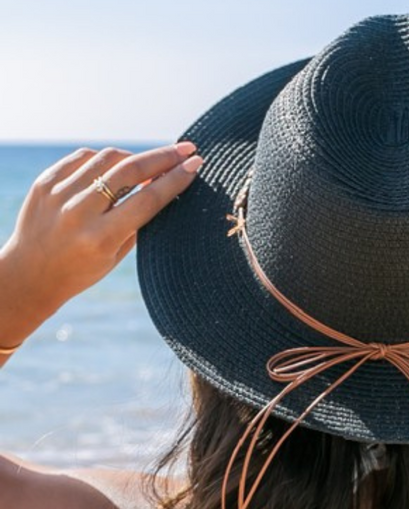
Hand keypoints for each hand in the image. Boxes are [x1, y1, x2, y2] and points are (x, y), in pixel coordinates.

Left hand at [0, 143, 202, 350]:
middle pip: (130, 171)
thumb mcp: (115, 256)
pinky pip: (83, 158)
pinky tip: (116, 167)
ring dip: (135, 157)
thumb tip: (162, 185)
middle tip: (185, 149)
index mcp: (101, 238)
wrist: (29, 275)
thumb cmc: (80, 270)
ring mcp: (59, 194)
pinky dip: (105, 160)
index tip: (195, 164)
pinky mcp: (44, 182)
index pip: (148, 199)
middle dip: (163, 157)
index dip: (175, 179)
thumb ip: (137, 222)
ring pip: (107, 158)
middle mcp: (79, 213)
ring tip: (150, 163)